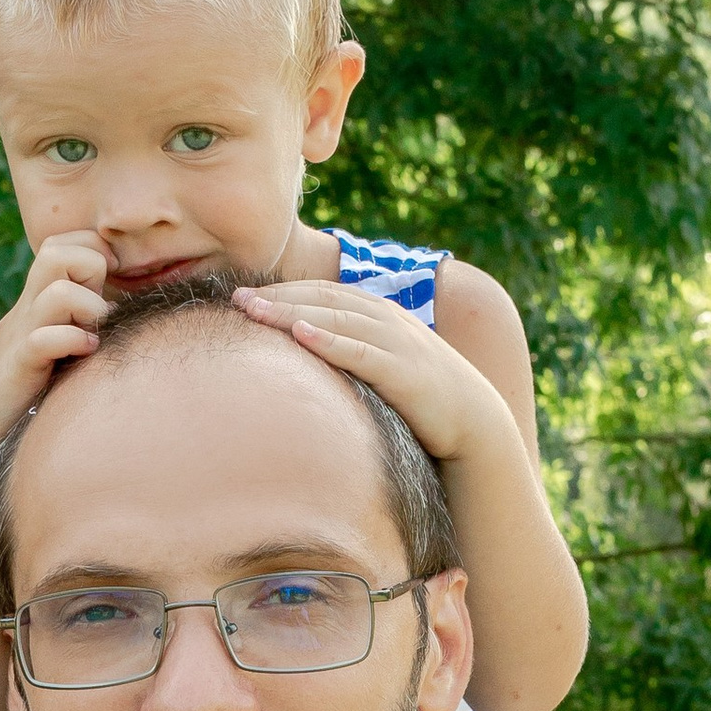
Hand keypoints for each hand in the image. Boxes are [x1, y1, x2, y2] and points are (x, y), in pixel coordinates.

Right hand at [0, 234, 113, 455]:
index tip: (107, 283)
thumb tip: (120, 301)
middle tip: (97, 305)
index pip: (62, 241)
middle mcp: (29, 304)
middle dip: (90, 268)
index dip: (93, 251)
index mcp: (38, 292)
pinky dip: (72, 342)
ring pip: (58, 292)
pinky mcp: (21, 363)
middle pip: (54, 251)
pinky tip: (84, 352)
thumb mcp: (55, 330)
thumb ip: (79, 309)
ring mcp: (23, 331)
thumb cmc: (31, 372)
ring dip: (87, 308)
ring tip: (93, 332)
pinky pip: (45, 340)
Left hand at [228, 281, 509, 464]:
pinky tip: (301, 335)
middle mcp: (387, 319)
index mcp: (379, 314)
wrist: (474, 420)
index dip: (283, 291)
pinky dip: (329, 341)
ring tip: (254, 311)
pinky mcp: (403, 372)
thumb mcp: (384, 364)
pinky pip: (361, 352)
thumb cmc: (421, 396)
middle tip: (236, 299)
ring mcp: (396, 342)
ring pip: (336, 319)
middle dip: (278, 297)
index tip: (243, 295)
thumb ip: (352, 352)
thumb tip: (307, 357)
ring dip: (291, 313)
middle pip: (323, 299)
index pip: (322, 293)